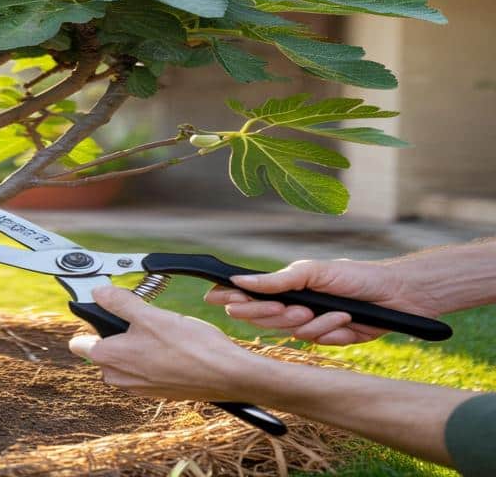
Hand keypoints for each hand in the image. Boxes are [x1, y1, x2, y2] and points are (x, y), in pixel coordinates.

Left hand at [68, 286, 265, 402]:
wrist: (228, 375)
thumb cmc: (191, 347)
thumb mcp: (150, 315)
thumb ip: (119, 302)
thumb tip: (98, 292)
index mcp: (109, 359)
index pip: (79, 342)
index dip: (90, 322)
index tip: (103, 310)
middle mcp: (118, 378)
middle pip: (103, 350)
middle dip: (117, 333)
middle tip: (142, 319)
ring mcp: (137, 387)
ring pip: (125, 359)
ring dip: (137, 345)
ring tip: (162, 333)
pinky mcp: (156, 391)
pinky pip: (144, 370)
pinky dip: (153, 357)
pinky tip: (173, 347)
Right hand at [204, 258, 440, 344]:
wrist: (399, 294)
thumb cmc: (356, 276)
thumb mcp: (313, 272)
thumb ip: (276, 280)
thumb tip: (239, 279)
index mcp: (285, 287)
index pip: (248, 295)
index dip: (230, 297)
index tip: (214, 296)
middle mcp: (293, 306)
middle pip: (262, 319)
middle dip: (274, 314)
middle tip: (289, 307)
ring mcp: (311, 323)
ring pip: (291, 333)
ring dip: (311, 321)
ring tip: (331, 309)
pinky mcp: (330, 339)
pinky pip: (318, 342)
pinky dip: (332, 330)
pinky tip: (347, 319)